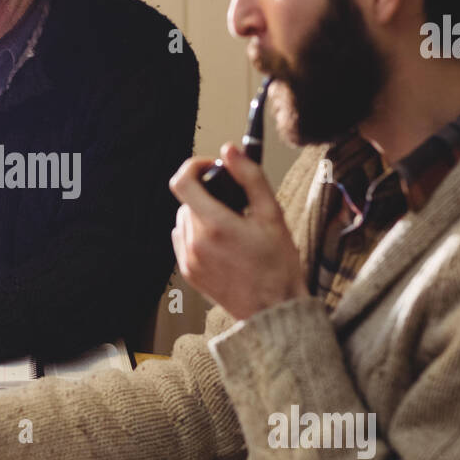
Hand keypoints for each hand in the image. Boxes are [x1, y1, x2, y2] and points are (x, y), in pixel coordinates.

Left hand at [169, 143, 306, 321]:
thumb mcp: (272, 214)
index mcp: (214, 225)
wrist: (273, 308)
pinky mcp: (188, 273)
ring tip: (231, 227)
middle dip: (208, 195)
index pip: (182, 182)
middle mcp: (195, 242)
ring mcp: (188, 259)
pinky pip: (184, 240)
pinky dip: (198, 235)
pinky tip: (222, 244)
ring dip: (202, 215)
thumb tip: (230, 151)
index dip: (194, 167)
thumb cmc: (278, 264)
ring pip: (185, 220)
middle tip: (235, 204)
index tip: (212, 168)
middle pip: (187, 201)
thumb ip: (249, 177)